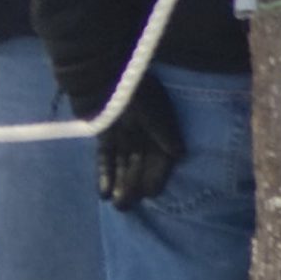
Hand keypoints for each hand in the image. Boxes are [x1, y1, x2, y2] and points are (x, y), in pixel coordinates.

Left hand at [97, 83, 183, 207]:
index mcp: (162, 129)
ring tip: (117, 205)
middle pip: (141, 166)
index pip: (162, 160)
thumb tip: (179, 154)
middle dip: (134, 186)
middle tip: (127, 207)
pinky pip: (106, 158)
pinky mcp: (105, 135)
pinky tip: (102, 193)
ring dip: (120, 185)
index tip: (151, 193)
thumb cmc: (132, 90)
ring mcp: (124, 135)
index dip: (156, 177)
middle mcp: (145, 135)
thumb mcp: (152, 111)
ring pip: (123, 165)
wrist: (101, 72)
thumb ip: (164, 133)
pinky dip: (105, 174)